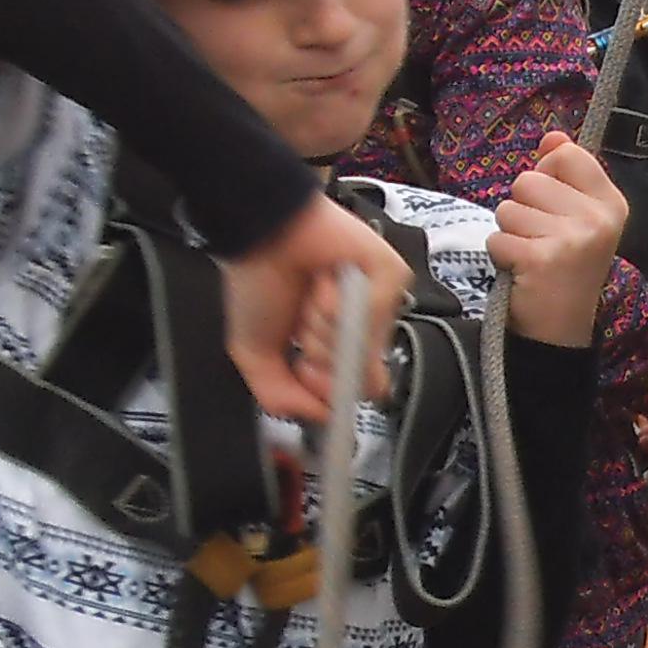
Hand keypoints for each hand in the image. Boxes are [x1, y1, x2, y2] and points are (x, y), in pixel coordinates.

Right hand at [223, 191, 411, 425]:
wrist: (259, 233)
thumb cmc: (257, 283)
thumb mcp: (256, 356)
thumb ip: (281, 397)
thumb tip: (322, 414)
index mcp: (336, 345)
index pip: (353, 391)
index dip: (326, 389)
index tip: (303, 368)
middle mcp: (362, 326)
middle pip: (363, 375)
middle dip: (323, 357)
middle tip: (303, 327)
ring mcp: (380, 300)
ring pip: (364, 343)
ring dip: (323, 323)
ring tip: (311, 293)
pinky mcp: (391, 274)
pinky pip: (373, 309)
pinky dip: (338, 299)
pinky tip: (325, 278)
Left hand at [490, 131, 629, 347]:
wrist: (562, 332)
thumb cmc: (566, 269)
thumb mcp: (577, 218)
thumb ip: (565, 174)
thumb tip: (552, 136)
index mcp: (611, 203)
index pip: (567, 155)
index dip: (548, 175)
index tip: (556, 207)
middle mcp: (597, 218)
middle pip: (529, 180)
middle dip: (523, 209)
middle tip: (542, 240)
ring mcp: (571, 239)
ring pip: (508, 209)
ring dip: (511, 233)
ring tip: (531, 255)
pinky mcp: (541, 259)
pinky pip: (497, 238)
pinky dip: (501, 256)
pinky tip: (522, 272)